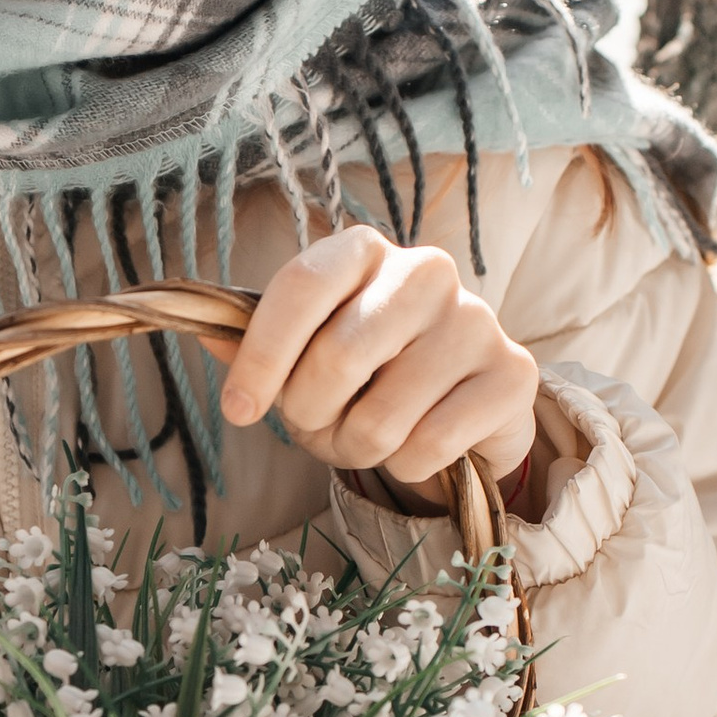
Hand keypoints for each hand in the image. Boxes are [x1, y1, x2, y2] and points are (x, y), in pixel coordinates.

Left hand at [212, 228, 538, 500]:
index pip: (302, 286)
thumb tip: (203, 331)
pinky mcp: (513, 375)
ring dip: (358, 448)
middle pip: (337, 358)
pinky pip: (428, 446)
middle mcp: (426, 271)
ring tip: (367, 437)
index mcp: (363, 251)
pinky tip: (416, 445)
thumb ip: (257, 343)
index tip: (239, 411)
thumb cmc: (370, 370)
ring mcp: (476, 321)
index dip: (263, 355)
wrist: (461, 401)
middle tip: (319, 426)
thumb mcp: (308, 351)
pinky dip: (405, 465)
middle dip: (312, 415)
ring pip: (382, 417)